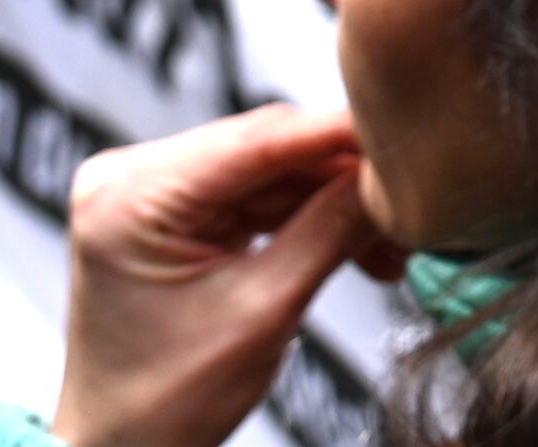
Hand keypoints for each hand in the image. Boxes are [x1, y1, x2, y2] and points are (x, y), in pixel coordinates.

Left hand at [48, 103, 379, 446]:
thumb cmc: (163, 405)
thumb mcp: (262, 315)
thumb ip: (330, 232)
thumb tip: (390, 178)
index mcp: (128, 195)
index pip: (257, 140)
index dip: (338, 133)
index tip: (404, 133)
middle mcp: (128, 178)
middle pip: (266, 150)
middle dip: (342, 177)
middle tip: (409, 204)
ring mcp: (149, 194)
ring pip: (270, 172)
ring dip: (333, 203)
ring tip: (391, 242)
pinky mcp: (172, 215)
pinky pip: (255, 197)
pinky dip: (306, 219)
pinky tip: (356, 245)